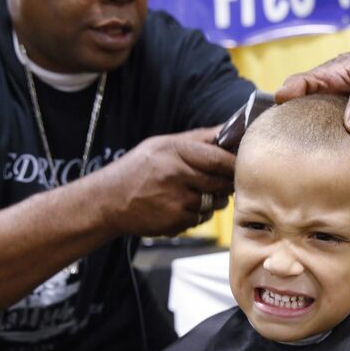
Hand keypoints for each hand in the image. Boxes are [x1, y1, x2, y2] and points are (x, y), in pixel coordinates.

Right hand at [102, 127, 233, 235]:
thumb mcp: (162, 144)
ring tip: (195, 193)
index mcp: (175, 151)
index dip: (235, 164)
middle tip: (222, 180)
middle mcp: (177, 175)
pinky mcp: (176, 221)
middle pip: (221, 182)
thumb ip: (199, 139)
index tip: (241, 165)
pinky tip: (180, 206)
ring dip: (213, 199)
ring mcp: (177, 200)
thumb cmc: (136, 169)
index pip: (219, 159)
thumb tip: (230, 129)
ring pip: (214, 202)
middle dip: (227, 183)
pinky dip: (197, 214)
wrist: (108, 201)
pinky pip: (201, 218)